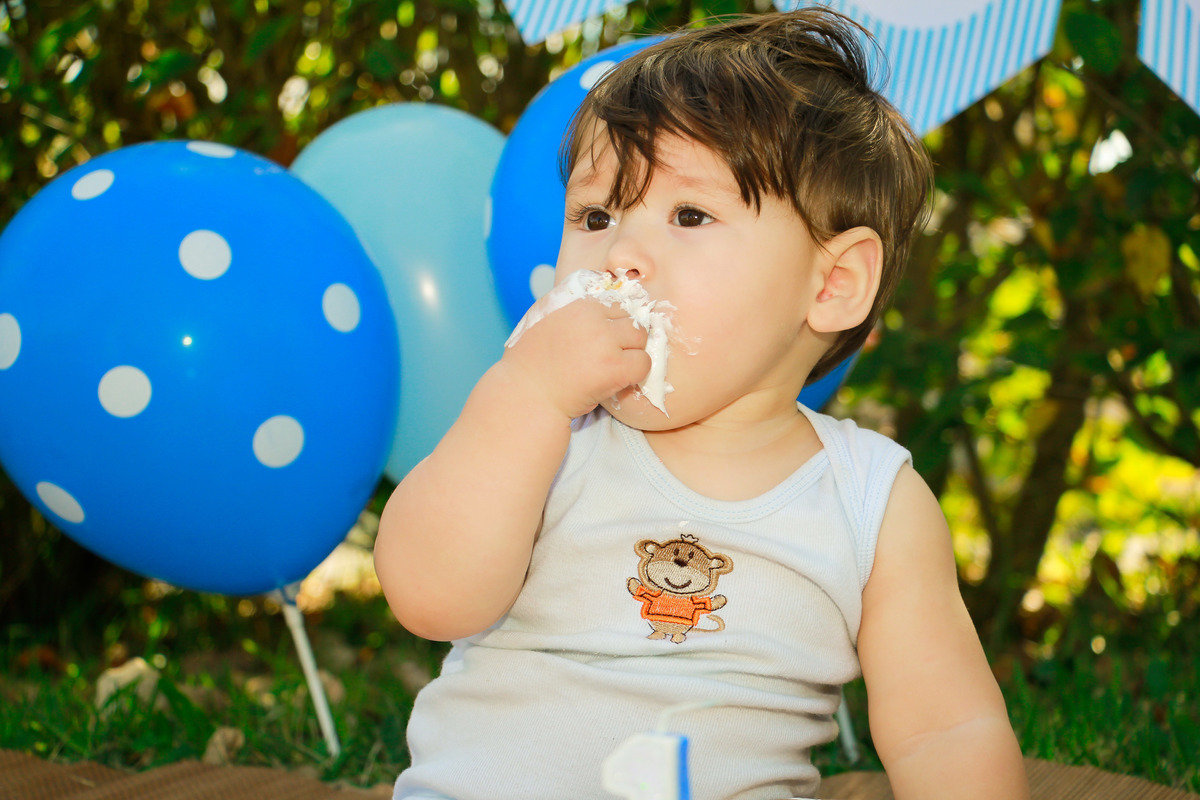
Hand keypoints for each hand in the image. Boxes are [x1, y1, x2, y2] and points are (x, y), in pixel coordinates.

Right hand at [501, 296, 650, 420]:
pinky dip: (635, 374)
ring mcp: (604, 341)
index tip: (605, 338)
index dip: (614, 322)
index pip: (616, 302)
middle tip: (609, 355)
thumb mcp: (543, 317)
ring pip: (641, 338)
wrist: (527, 395)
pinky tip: (616, 380)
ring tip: (611, 367)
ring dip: (632, 353)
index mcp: (577, 302)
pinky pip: (643, 363)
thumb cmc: (531, 361)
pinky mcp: (613, 367)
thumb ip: (569, 304)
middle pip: (631, 318)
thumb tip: (599, 287)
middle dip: (625, 337)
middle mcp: (592, 317)